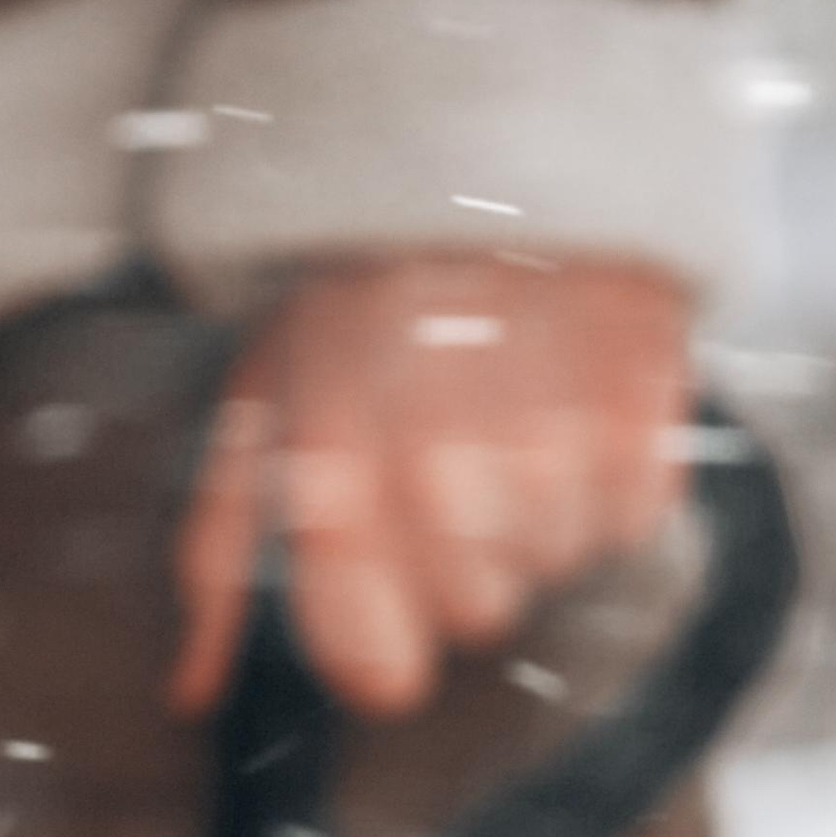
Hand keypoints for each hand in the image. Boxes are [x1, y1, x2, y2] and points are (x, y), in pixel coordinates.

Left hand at [170, 253, 691, 717]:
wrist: (483, 143)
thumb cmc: (352, 296)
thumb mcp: (260, 405)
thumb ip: (222, 558)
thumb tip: (193, 694)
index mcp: (337, 480)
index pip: (376, 670)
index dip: (385, 651)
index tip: (389, 603)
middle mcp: (443, 475)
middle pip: (478, 619)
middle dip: (464, 555)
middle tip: (452, 451)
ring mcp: (551, 449)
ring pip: (555, 566)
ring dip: (538, 507)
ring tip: (511, 406)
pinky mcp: (642, 417)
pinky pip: (630, 516)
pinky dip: (610, 469)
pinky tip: (571, 394)